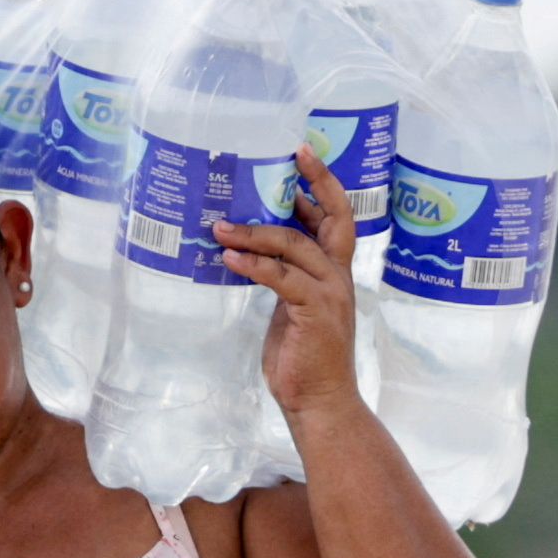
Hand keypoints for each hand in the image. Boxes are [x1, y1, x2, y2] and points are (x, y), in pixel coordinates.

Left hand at [211, 141, 371, 429]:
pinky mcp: (314, 312)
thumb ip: (284, 276)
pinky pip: (281, 277)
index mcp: (335, 274)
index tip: (302, 156)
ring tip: (219, 228)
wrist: (319, 401)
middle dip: (313, 185)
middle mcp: (338, 277)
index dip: (323, 186)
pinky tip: (228, 258)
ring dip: (254, 233)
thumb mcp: (292, 307)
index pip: (337, 219)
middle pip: (332, 219)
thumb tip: (250, 249)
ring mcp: (330, 293)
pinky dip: (253, 264)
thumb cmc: (303, 357)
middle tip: (287, 158)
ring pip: (294, 245)